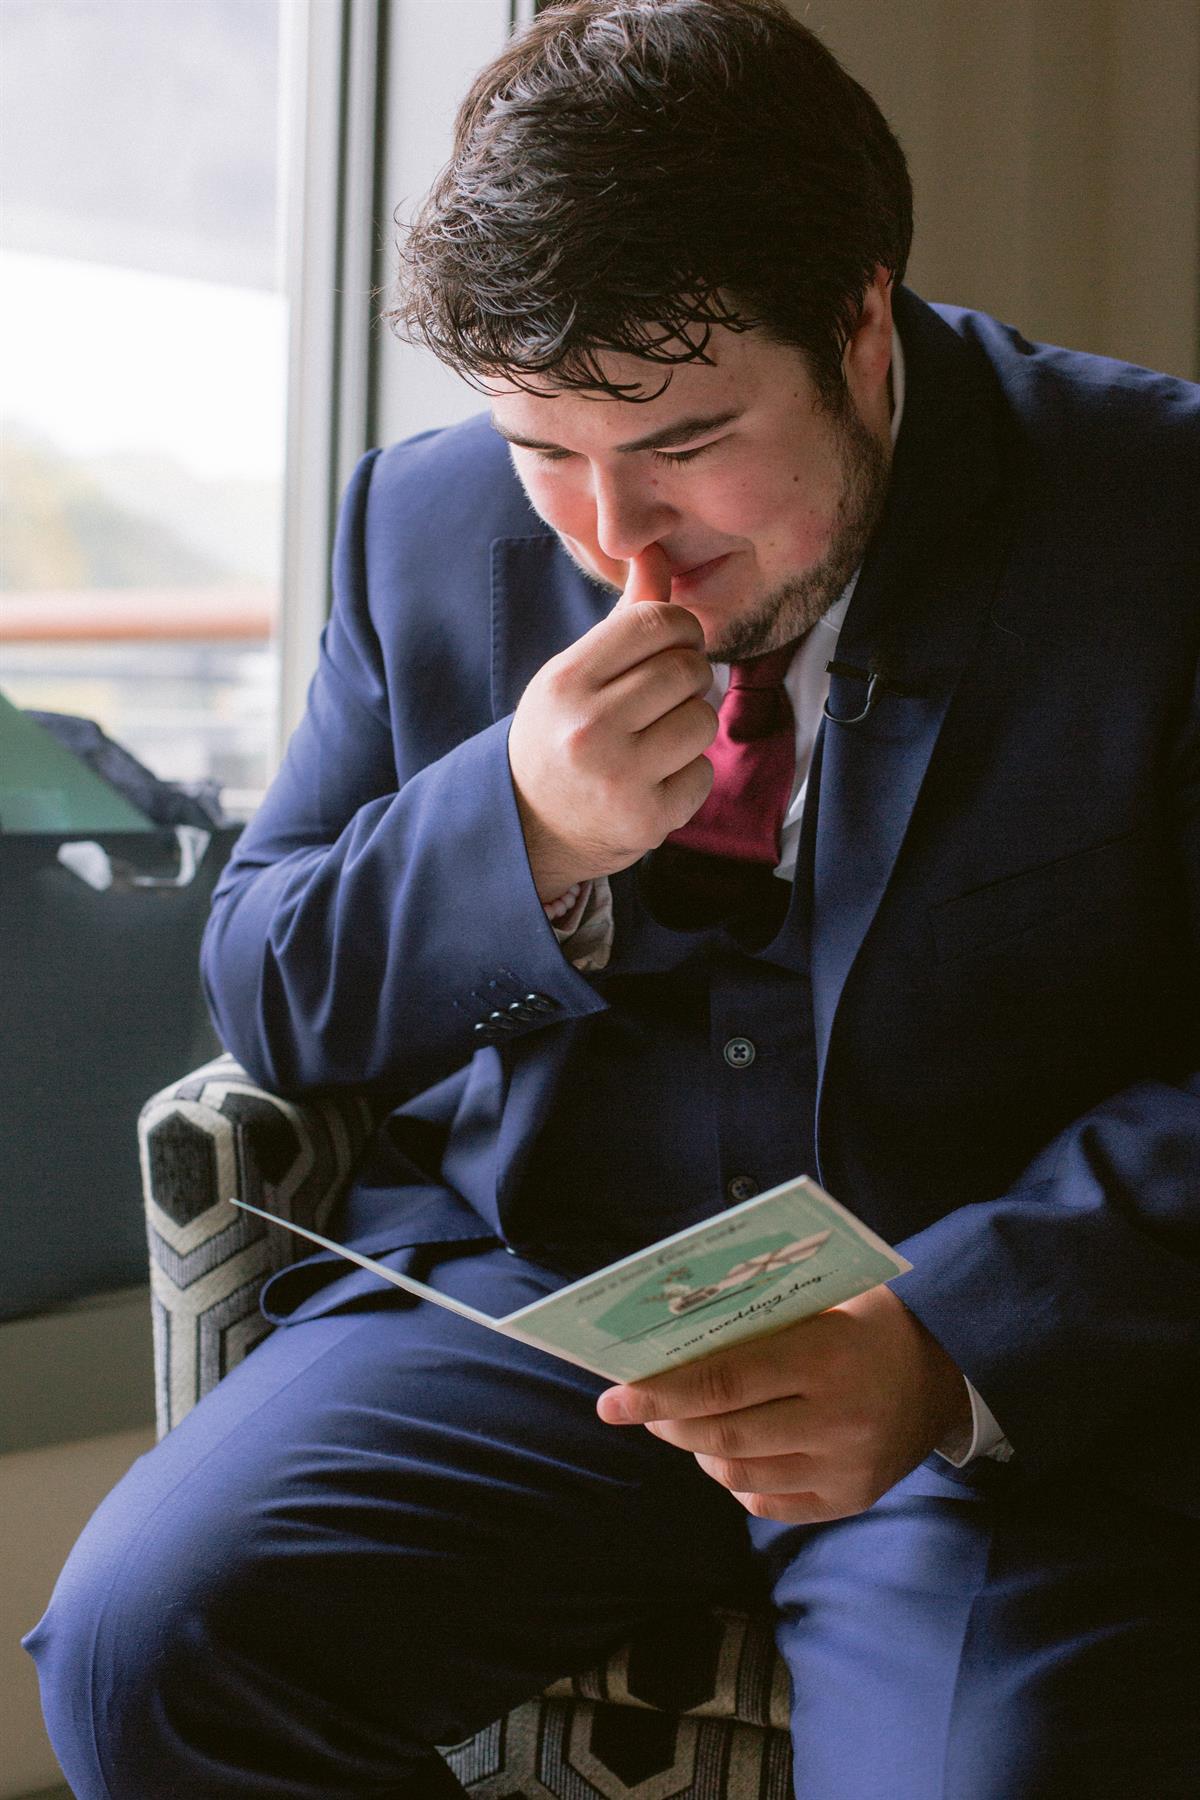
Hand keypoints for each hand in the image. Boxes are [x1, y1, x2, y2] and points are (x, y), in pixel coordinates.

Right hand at [507, 546, 717, 900]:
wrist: (528, 824)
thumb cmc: (560, 733)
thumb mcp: (576, 672)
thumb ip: (625, 617)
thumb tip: (654, 546)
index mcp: (568, 680)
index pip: (657, 622)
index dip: (680, 629)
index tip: (674, 646)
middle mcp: (590, 727)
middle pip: (687, 669)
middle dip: (689, 678)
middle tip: (666, 697)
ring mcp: (619, 777)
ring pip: (703, 720)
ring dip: (690, 727)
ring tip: (656, 740)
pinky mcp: (646, 819)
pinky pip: (703, 773)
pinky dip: (687, 775)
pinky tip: (653, 780)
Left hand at [596, 1284, 971, 1523]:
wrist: (952, 1370)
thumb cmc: (871, 1320)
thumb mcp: (824, 1300)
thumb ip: (758, 1319)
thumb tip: (669, 1337)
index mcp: (826, 1357)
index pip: (721, 1383)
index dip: (658, 1393)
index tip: (610, 1398)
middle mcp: (836, 1419)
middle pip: (721, 1434)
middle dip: (665, 1421)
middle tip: (635, 1408)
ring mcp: (845, 1467)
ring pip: (737, 1474)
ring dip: (697, 1449)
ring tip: (683, 1424)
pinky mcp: (850, 1499)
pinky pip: (767, 1503)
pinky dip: (735, 1481)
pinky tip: (729, 1452)